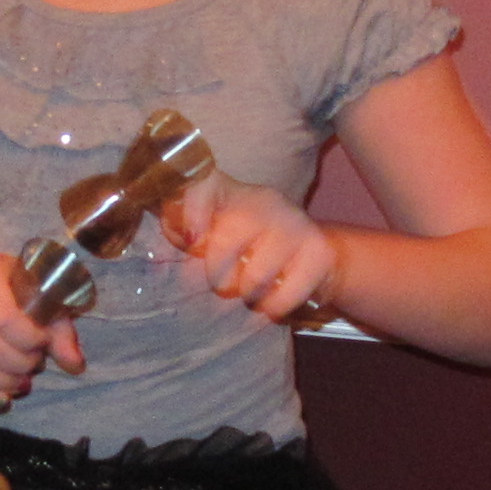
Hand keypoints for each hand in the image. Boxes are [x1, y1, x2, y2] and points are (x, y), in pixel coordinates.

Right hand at [0, 251, 84, 410]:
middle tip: (33, 366)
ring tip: (20, 382)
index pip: (4, 318)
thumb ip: (58, 325)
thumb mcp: (34, 292)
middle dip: (19, 366)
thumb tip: (74, 364)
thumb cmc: (1, 287)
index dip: (30, 341)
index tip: (42, 343)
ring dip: (0, 385)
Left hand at [163, 174, 339, 323]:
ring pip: (253, 277)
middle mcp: (263, 200)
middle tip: (224, 284)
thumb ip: (183, 234)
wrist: (315, 257)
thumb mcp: (213, 235)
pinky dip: (271, 308)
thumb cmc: (249, 249)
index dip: (192, 210)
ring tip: (252, 289)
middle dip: (217, 275)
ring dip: (247, 295)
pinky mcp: (318, 251)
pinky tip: (273, 299)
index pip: (203, 182)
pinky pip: (282, 297)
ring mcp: (294, 223)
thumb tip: (172, 245)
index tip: (192, 241)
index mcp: (230, 192)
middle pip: (224, 240)